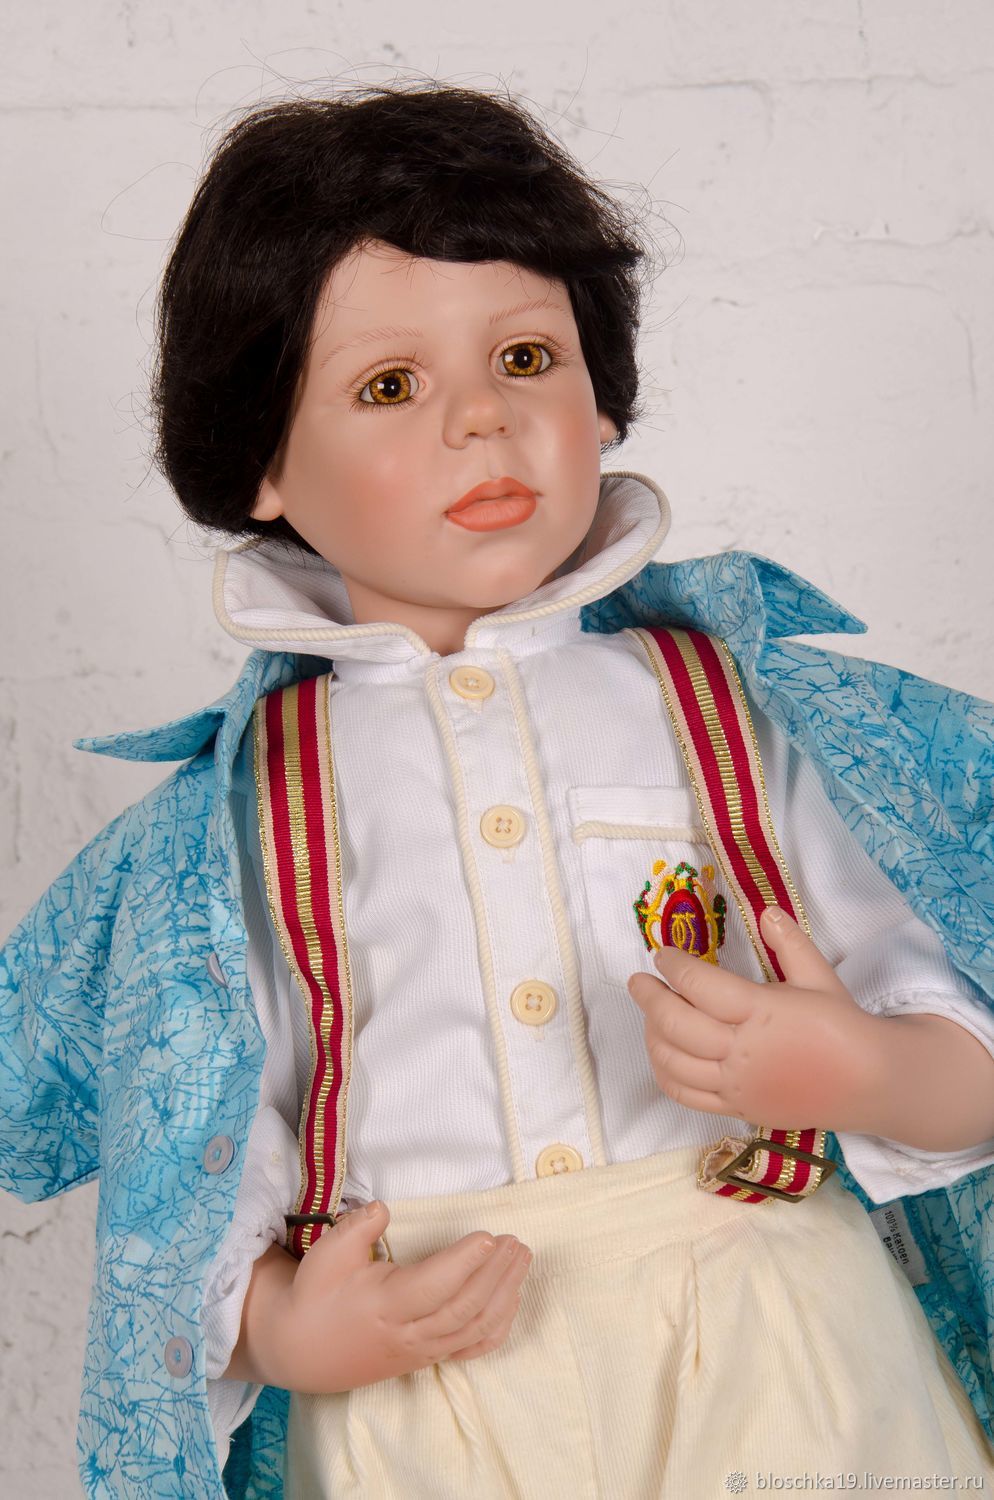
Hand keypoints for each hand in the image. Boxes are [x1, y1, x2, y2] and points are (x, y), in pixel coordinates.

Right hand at [268, 1202, 532, 1393]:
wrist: (301, 1348)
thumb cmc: (317, 1294)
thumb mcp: (328, 1253)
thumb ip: (359, 1227)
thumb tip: (384, 1208)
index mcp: (385, 1305)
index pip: (434, 1286)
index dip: (465, 1262)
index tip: (489, 1235)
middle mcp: (409, 1333)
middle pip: (465, 1307)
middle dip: (496, 1274)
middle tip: (515, 1241)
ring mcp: (422, 1350)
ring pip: (474, 1328)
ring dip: (505, 1294)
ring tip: (521, 1259)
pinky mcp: (427, 1358)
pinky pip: (471, 1347)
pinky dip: (498, 1325)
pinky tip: (512, 1299)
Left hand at [626, 906, 879, 1130]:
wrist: (869, 1082)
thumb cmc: (843, 1026)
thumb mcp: (819, 976)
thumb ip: (789, 943)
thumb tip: (766, 912)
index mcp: (762, 1011)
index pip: (701, 985)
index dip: (675, 966)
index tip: (662, 954)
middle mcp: (743, 1050)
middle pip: (677, 1023)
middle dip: (649, 999)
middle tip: (639, 981)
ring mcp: (737, 1084)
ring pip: (674, 1061)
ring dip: (652, 1035)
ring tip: (650, 1015)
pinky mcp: (738, 1108)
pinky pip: (686, 1095)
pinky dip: (665, 1073)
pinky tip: (662, 1053)